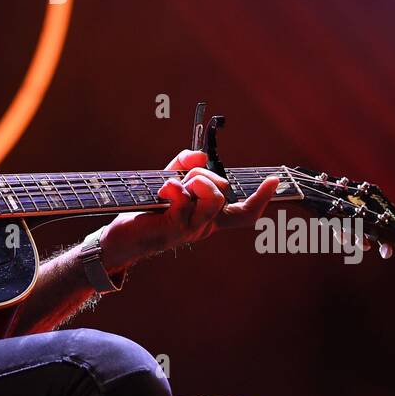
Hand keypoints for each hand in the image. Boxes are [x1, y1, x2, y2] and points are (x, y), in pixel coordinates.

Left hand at [100, 150, 276, 270]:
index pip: (243, 213)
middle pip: (223, 196)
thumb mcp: (167, 183)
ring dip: (193, 181)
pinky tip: (161, 191)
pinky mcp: (172, 227)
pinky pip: (183, 200)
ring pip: (211, 198)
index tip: (274, 180)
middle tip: (184, 179)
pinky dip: (172, 187)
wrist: (120, 240)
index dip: (262, 199)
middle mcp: (203, 226)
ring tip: (172, 185)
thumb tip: (200, 154)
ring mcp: (189, 229)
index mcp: (208, 218)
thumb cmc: (145, 212)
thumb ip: (184, 166)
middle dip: (206, 177)